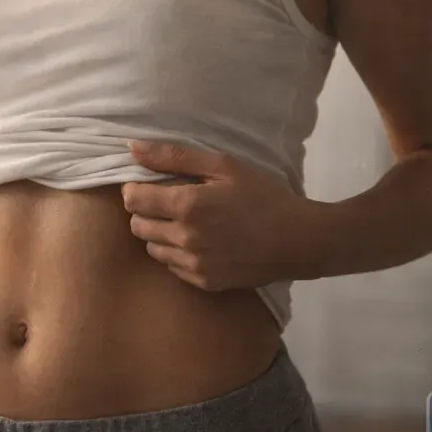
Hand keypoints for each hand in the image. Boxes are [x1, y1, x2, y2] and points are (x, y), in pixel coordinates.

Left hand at [122, 141, 306, 290]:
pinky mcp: (204, 282)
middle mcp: (184, 239)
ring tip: (185, 222)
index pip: (132, 200)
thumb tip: (132, 148)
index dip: (135, 189)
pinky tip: (200, 242)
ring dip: (159, 234)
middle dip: (146, 211)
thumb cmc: (263, 196)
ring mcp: (194, 264)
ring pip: (152, 248)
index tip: (149, 184)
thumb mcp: (224, 165)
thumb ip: (174, 156)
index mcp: (186, 206)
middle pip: (137, 226)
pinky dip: (177, 254)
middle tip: (169, 202)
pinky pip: (172, 267)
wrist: (299, 240)